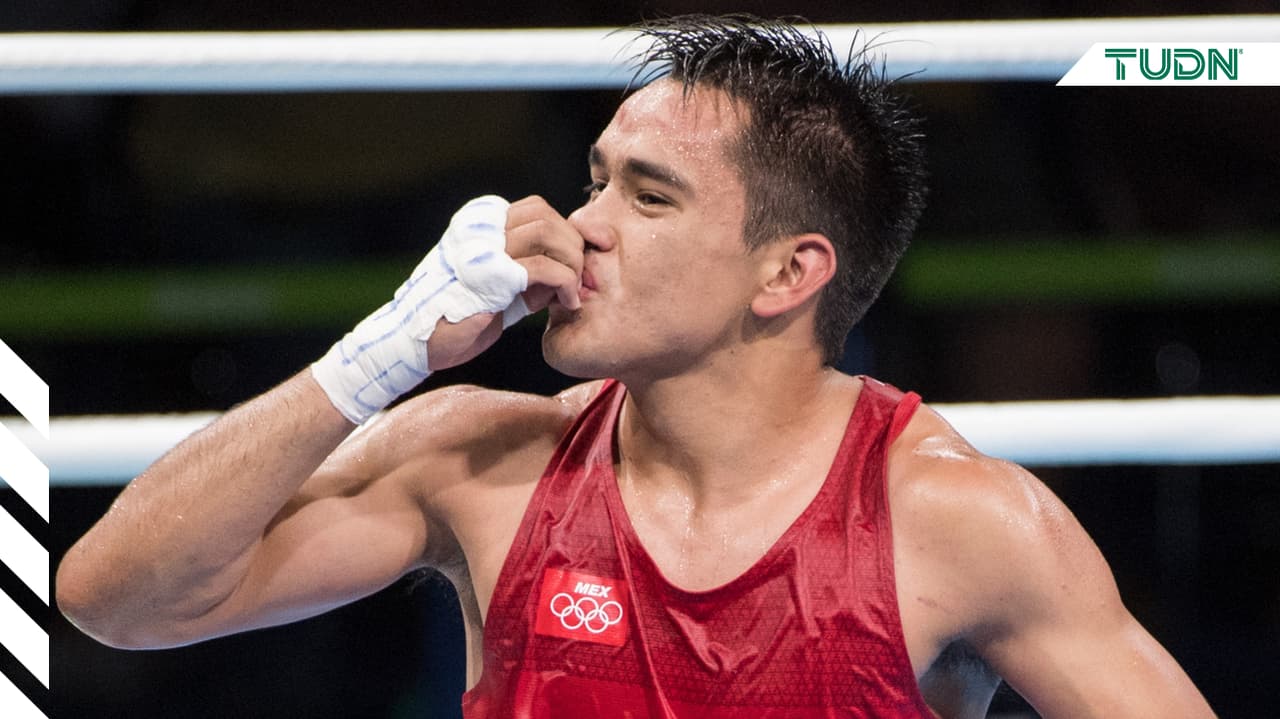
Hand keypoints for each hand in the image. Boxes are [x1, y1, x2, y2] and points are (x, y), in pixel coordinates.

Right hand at [426, 196, 584, 369]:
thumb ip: (531, 274)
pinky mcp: (489, 276)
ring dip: (571, 261)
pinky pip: (544, 268)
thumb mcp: (499, 289)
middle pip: (546, 215)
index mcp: (477, 225)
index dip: (567, 230)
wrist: (414, 343)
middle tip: (579, 279)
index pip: (536, 210)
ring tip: (572, 291)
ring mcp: (482, 248)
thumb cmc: (456, 319)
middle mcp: (478, 228)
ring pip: (548, 232)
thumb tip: (573, 270)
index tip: (583, 257)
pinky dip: (566, 284)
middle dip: (574, 246)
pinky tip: (567, 303)